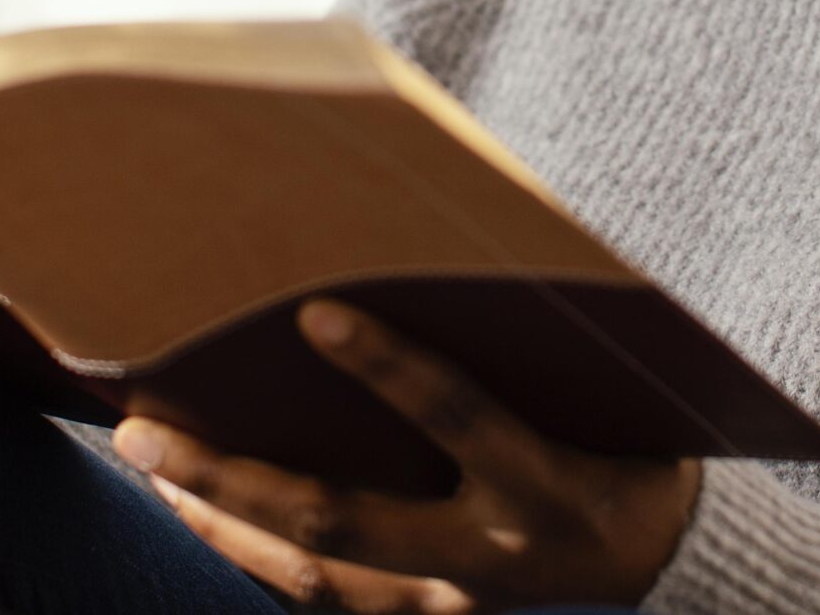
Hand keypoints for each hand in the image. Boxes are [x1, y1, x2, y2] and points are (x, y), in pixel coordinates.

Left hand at [114, 296, 702, 612]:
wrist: (676, 568)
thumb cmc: (637, 445)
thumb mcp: (607, 395)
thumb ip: (533, 342)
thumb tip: (450, 240)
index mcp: (547, 485)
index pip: (460, 418)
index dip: (390, 369)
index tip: (313, 312)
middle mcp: (492, 556)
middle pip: (340, 523)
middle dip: (233, 479)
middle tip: (143, 428)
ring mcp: (455, 605)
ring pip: (315, 579)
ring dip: (223, 523)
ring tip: (154, 464)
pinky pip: (330, 602)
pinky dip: (260, 559)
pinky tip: (206, 516)